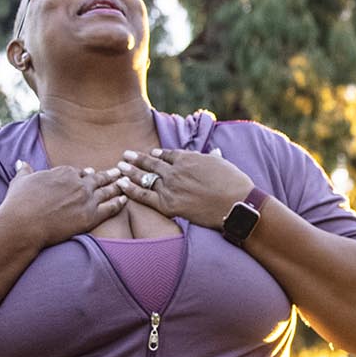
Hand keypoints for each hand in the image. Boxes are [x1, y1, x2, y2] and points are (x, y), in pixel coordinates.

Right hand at [0, 160, 124, 249]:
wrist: (24, 223)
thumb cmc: (19, 202)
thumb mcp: (21, 180)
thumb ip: (25, 170)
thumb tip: (22, 163)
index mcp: (64, 172)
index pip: (78, 171)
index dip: (85, 173)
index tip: (90, 172)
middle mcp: (79, 183)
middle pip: (97, 178)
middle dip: (108, 175)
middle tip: (119, 171)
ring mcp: (87, 199)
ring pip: (107, 190)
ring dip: (118, 186)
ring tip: (126, 182)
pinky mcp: (92, 216)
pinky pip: (111, 207)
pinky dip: (119, 203)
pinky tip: (125, 199)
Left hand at [114, 147, 255, 230]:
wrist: (236, 204)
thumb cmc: (234, 184)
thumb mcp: (223, 163)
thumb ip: (213, 157)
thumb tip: (214, 151)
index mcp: (188, 158)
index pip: (168, 154)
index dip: (158, 153)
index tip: (152, 153)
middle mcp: (175, 170)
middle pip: (152, 162)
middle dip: (137, 158)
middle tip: (125, 155)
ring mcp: (170, 187)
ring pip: (145, 177)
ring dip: (130, 171)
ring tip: (119, 167)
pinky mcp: (168, 204)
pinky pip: (144, 196)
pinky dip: (131, 190)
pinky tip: (122, 185)